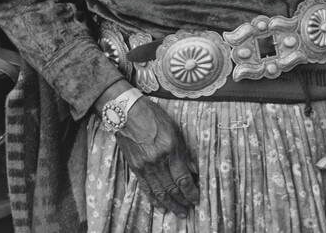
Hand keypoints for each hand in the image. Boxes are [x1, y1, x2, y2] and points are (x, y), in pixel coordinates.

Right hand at [116, 97, 198, 217]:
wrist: (128, 112)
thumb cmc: (153, 116)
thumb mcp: (174, 129)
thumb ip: (183, 150)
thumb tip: (192, 169)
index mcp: (170, 149)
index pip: (183, 178)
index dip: (191, 192)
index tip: (197, 199)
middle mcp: (158, 160)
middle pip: (172, 188)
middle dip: (182, 201)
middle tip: (189, 209)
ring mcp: (145, 166)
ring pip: (159, 192)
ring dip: (170, 205)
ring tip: (179, 212)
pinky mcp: (135, 168)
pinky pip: (146, 188)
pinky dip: (154, 200)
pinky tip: (161, 207)